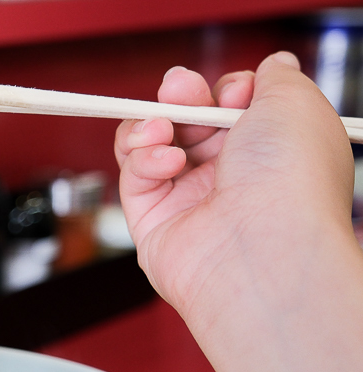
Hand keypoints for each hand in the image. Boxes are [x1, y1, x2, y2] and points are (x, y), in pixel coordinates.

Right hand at [114, 52, 353, 319]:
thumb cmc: (290, 179)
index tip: (232, 91)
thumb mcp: (295, 102)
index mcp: (271, 152)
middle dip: (180, 99)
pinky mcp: (154, 222)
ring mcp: (191, 201)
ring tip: (163, 127)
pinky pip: (133, 177)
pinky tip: (166, 162)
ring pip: (152, 146)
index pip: (233, 110)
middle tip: (180, 90)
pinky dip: (142, 158)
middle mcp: (232, 178)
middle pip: (189, 122)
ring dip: (152, 125)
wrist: (263, 246)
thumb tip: (269, 68)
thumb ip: (277, 77)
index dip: (225, 91)